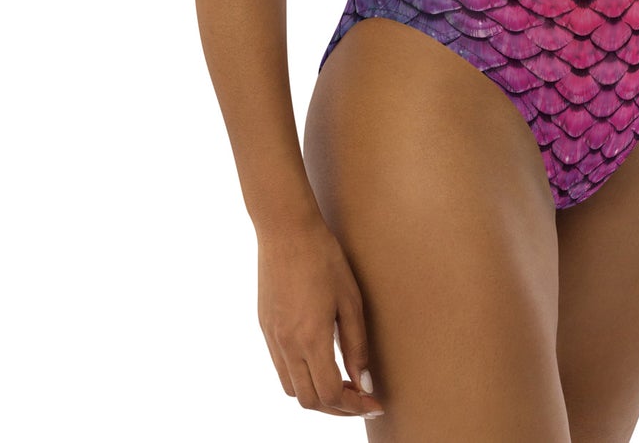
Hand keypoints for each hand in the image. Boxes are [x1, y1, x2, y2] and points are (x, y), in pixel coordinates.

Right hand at [257, 216, 384, 419]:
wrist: (286, 230)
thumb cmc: (324, 258)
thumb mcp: (350, 300)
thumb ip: (356, 345)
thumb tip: (363, 382)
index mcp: (310, 339)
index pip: (330, 395)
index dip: (354, 407)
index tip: (373, 403)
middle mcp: (286, 345)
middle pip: (309, 400)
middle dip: (336, 407)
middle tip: (359, 396)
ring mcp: (272, 337)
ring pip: (291, 388)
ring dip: (316, 394)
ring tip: (340, 381)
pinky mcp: (265, 326)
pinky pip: (280, 366)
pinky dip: (300, 375)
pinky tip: (318, 360)